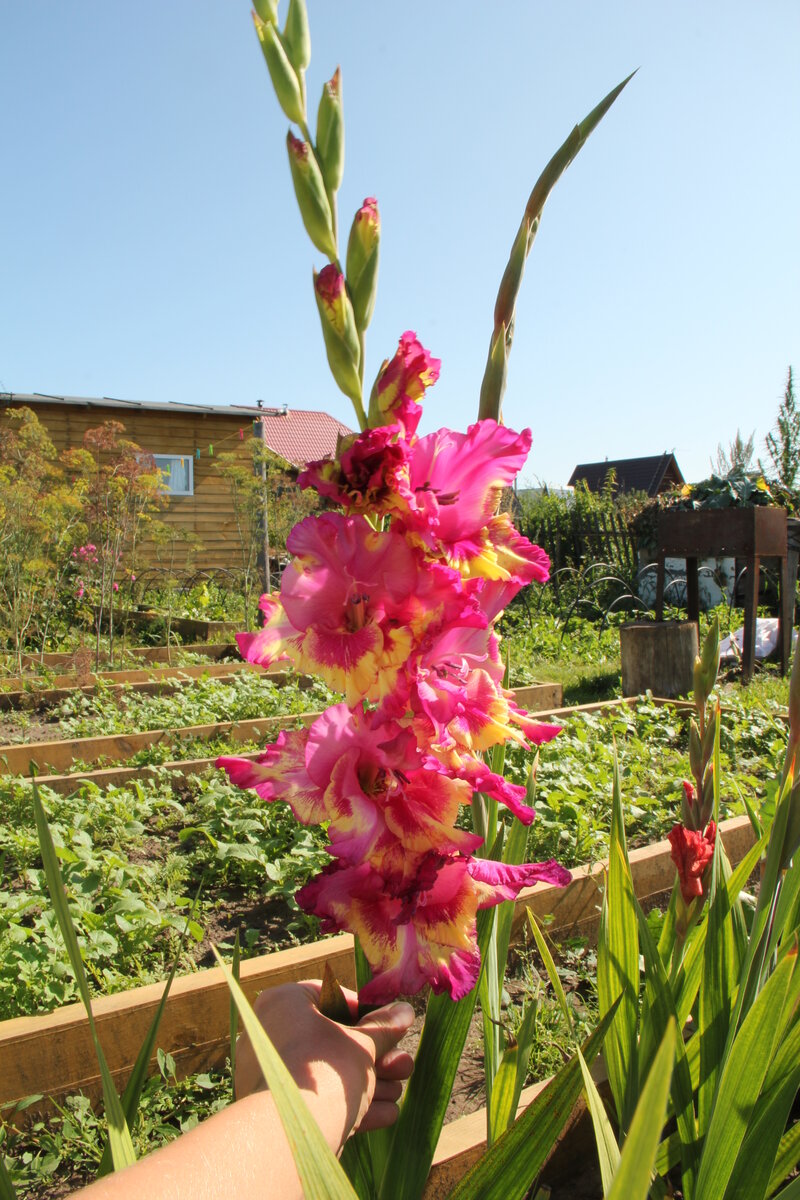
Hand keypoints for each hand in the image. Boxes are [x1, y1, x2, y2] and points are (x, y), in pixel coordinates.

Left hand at [235, 980, 414, 1143]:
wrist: (295, 1134)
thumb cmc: (327, 1070)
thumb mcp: (363, 1044)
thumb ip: (383, 1027)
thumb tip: (405, 1011)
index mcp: (284, 1003)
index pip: (331, 997)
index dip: (365, 1012)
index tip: (388, 1027)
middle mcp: (272, 1034)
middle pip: (335, 1040)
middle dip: (376, 1056)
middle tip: (402, 1065)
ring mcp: (275, 1074)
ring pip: (331, 1073)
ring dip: (371, 1082)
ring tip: (398, 1090)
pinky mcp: (283, 1109)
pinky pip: (321, 1100)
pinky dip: (352, 1105)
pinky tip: (385, 1113)